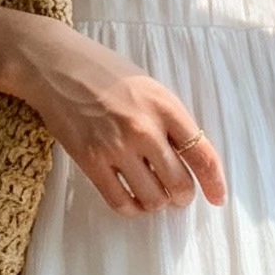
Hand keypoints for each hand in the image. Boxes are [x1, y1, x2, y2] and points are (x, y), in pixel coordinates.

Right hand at [16, 19, 225, 215]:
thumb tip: (189, 158)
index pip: (202, 154)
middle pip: (179, 184)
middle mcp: (145, 128)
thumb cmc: (105, 73)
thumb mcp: (150, 87)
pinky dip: (132, 208)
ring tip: (152, 195)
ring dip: (157, 203)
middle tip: (177, 195)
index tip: (217, 198)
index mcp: (166, 106)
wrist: (57, 66)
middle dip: (182, 196)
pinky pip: (120, 201)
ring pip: (152, 198)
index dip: (214, 183)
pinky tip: (133, 201)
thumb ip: (170, 120)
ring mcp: (116, 147)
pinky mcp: (91, 161)